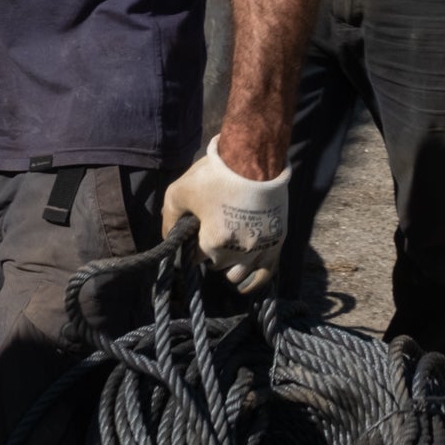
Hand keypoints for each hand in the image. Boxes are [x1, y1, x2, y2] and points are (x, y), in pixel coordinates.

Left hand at [159, 136, 290, 294]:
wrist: (256, 159)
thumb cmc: (216, 174)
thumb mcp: (180, 190)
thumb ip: (170, 217)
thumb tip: (168, 236)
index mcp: (213, 242)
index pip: (193, 259)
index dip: (190, 246)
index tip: (192, 234)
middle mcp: (237, 252)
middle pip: (215, 265)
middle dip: (209, 252)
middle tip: (211, 232)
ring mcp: (258, 250)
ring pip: (237, 274)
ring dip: (228, 266)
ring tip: (226, 249)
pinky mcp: (275, 244)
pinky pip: (265, 275)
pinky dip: (253, 281)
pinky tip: (244, 285)